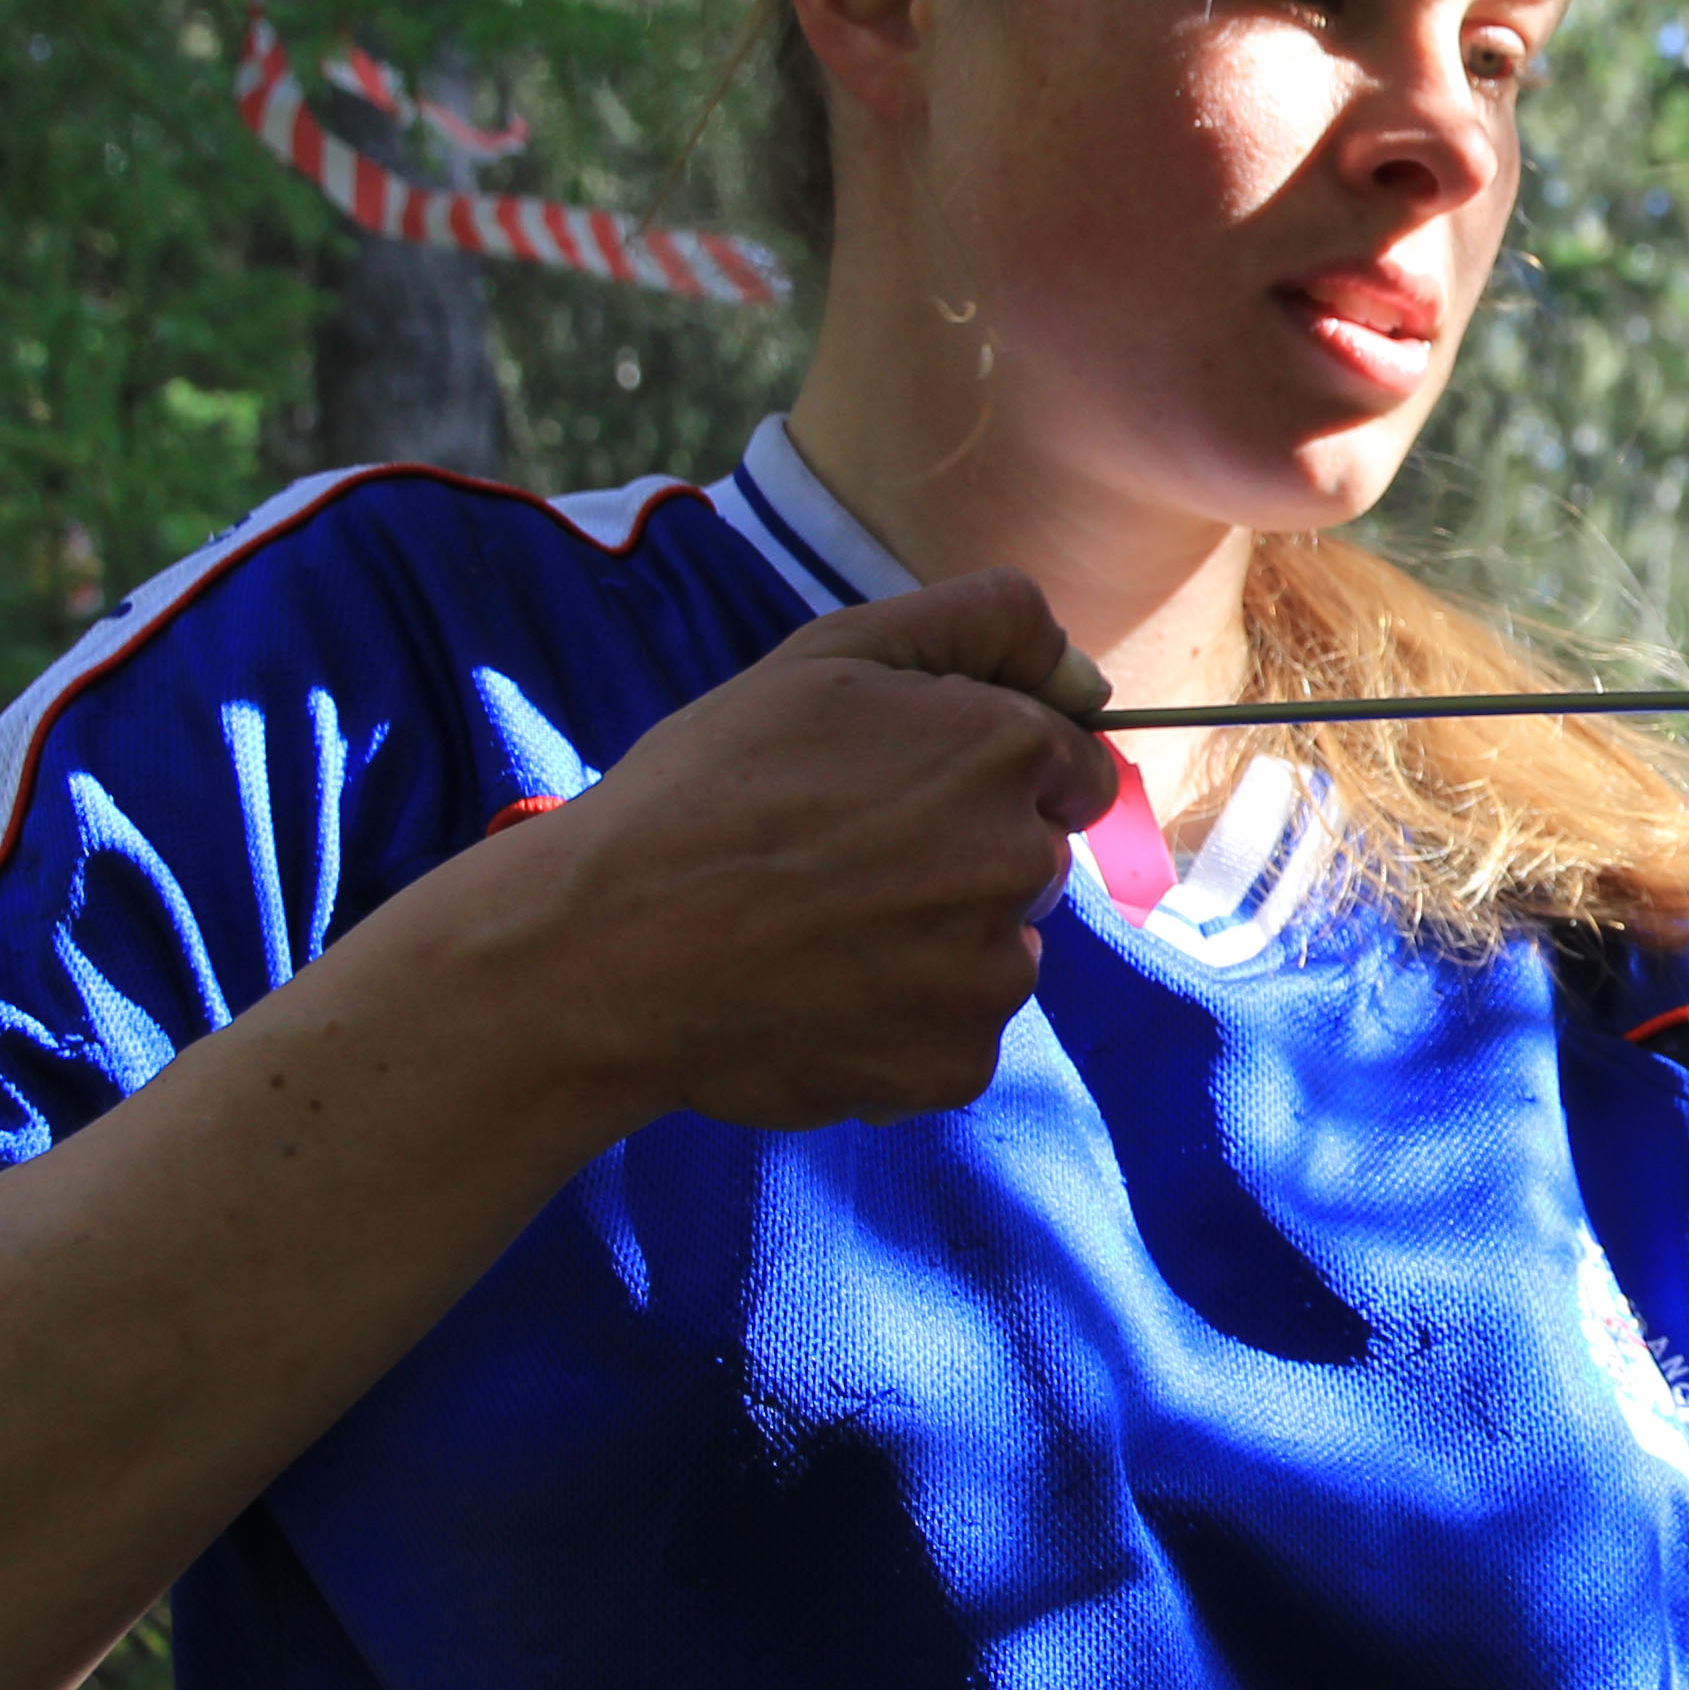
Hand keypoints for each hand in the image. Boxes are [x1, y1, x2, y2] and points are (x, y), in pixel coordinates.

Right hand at [500, 570, 1122, 1132]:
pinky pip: (951, 1038)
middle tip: (837, 865)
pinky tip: (813, 998)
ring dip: (934, 948)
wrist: (604, 950)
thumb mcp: (833, 656)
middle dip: (963, 859)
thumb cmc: (706, 790)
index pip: (1070, 768)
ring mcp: (992, 974)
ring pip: (994, 952)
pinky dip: (899, 1027)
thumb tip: (1084, 674)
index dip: (987, 777)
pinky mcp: (956, 1063)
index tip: (904, 794)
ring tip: (814, 936)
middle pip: (1031, 862)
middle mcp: (1020, 861)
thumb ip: (981, 627)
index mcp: (1002, 752)